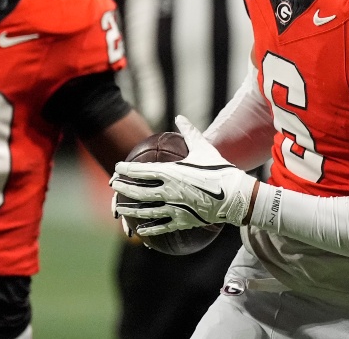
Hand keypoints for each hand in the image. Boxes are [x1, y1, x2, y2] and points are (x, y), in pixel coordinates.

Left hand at [110, 115, 257, 235]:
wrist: (235, 195)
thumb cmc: (219, 169)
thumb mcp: (203, 148)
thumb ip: (189, 132)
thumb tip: (180, 116)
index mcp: (171, 172)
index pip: (142, 170)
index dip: (127, 169)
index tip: (117, 167)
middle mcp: (168, 191)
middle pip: (139, 191)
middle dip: (123, 188)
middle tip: (113, 185)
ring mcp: (174, 207)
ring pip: (146, 210)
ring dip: (130, 209)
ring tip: (119, 208)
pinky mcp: (182, 220)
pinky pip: (162, 226)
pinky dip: (149, 229)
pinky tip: (140, 231)